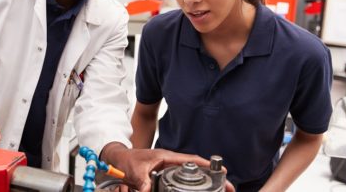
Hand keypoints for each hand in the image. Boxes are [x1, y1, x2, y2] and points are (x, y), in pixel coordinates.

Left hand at [101, 143, 234, 191]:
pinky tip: (199, 191)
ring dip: (204, 181)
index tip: (222, 171)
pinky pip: (181, 180)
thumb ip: (143, 182)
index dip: (208, 165)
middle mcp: (170, 162)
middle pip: (196, 168)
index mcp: (167, 156)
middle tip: (227, 187)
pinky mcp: (165, 176)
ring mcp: (169, 169)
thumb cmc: (127, 160)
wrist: (118, 159)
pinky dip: (192, 185)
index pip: (191, 159)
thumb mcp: (135, 171)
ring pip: (191, 175)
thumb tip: (149, 191)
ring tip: (219, 190)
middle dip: (212, 176)